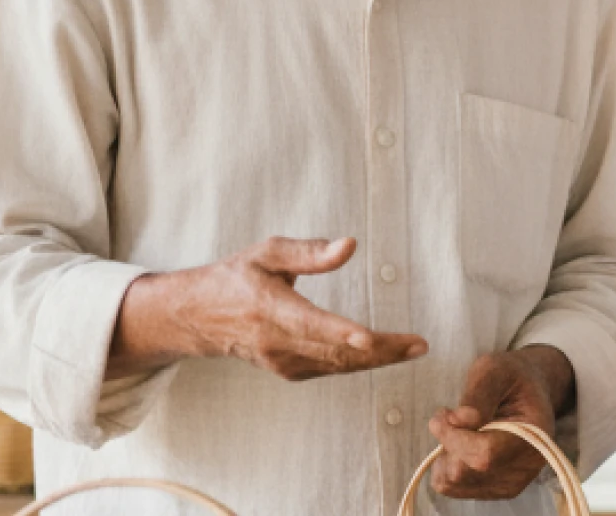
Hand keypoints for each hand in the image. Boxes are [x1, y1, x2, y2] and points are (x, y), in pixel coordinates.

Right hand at [109, 237, 427, 381]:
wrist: (197, 317)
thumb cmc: (236, 277)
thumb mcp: (266, 253)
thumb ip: (309, 251)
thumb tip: (349, 245)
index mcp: (269, 308)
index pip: (310, 324)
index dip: (340, 333)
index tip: (369, 337)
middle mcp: (275, 342)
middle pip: (334, 352)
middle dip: (380, 350)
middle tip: (418, 345)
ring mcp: (280, 362)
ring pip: (336, 366)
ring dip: (377, 360)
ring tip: (412, 349)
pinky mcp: (287, 371)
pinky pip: (329, 370)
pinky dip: (358, 364)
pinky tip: (384, 354)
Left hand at [430, 347, 573, 500]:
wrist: (527, 392)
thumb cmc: (510, 377)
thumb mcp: (495, 369)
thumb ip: (478, 393)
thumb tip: (459, 421)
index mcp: (535, 435)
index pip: (485, 454)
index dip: (454, 436)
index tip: (443, 413)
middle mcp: (527, 467)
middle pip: (465, 471)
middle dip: (447, 443)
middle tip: (448, 417)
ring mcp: (511, 483)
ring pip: (454, 482)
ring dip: (445, 454)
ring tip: (457, 429)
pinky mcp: (495, 489)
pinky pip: (453, 488)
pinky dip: (446, 466)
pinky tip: (459, 444)